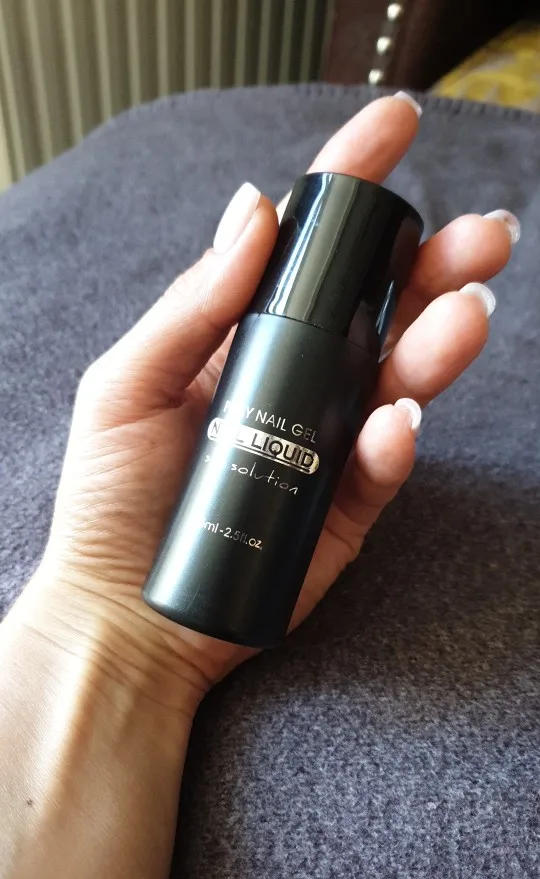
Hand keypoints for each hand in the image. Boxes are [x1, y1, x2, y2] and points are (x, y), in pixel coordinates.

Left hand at [35, 94, 515, 709]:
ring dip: (438, 343)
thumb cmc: (111, 501)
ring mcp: (326, 443)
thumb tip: (253, 210)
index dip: (349, 186)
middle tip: (482, 237)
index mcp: (242, 339)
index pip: (305, 252)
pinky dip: (395, 439)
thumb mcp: (125, 386)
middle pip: (378, 309)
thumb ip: (190, 305)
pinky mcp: (345, 506)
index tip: (395, 128)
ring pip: (399, 378)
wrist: (126, 613)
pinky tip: (394, 422)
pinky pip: (382, 465)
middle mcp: (295, 381)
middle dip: (435, 265)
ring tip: (464, 315)